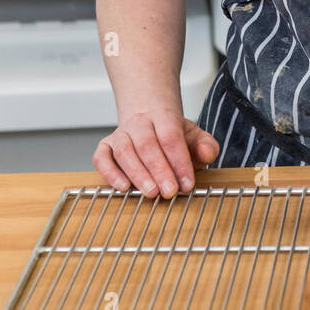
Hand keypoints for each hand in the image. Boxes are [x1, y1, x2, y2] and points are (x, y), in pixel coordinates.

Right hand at [93, 108, 219, 197]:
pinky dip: (110, 173)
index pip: (170, 137)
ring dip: (137, 174)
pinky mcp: (105, 147)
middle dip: (159, 170)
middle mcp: (139, 123)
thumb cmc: (172, 135)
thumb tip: (207, 154)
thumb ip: (206, 146)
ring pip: (124, 151)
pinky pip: (101, 158)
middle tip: (169, 192)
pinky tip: (123, 187)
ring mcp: (120, 134)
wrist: (149, 120)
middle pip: (147, 144)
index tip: (187, 183)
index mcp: (164, 116)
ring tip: (150, 192)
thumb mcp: (195, 136)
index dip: (179, 161)